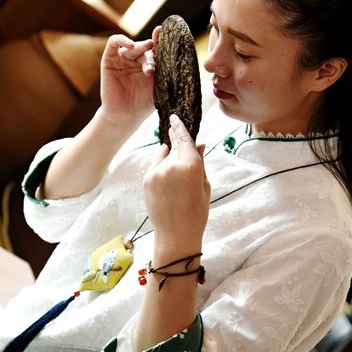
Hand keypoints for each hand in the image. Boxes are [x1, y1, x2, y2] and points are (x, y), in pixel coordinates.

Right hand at [98, 28, 159, 132]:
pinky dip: (121, 40)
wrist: (125, 116)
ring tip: (147, 52)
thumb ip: (167, 73)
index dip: (162, 40)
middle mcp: (136, 60)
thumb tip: (183, 63)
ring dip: (140, 48)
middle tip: (154, 63)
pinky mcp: (109, 59)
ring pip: (133, 46)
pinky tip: (129, 45)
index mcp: (150, 64)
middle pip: (145, 48)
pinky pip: (114, 43)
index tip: (169, 35)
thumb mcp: (159, 88)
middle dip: (151, 53)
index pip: (157, 49)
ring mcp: (123, 59)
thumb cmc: (143, 104)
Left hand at [143, 115, 209, 251]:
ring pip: (163, 155)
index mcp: (191, 165)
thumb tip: (198, 144)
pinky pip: (154, 165)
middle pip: (174, 147)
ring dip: (169, 160)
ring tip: (177, 183)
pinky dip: (160, 168)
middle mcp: (171, 164)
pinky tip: (169, 185)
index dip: (179, 126)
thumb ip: (200, 162)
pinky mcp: (146, 179)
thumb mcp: (204, 186)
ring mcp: (156, 171)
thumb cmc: (196, 212)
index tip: (174, 117)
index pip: (184, 138)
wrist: (175, 234)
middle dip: (179, 150)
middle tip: (185, 166)